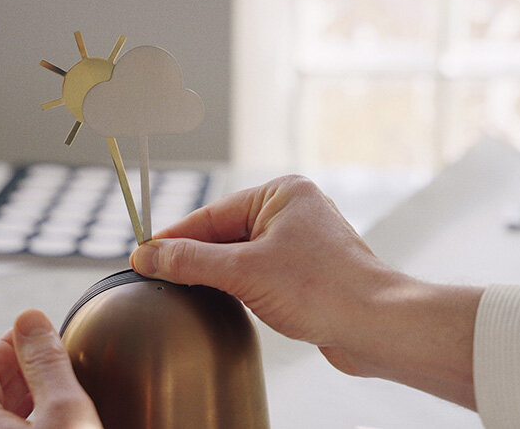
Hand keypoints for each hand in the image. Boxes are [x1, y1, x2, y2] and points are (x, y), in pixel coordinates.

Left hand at [0, 309, 101, 428]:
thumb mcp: (64, 410)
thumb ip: (46, 361)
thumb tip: (30, 319)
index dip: (13, 344)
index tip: (42, 334)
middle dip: (26, 370)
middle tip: (59, 360)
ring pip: (4, 418)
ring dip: (33, 399)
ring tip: (64, 391)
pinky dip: (36, 422)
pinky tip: (62, 422)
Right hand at [130, 175, 482, 408]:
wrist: (375, 326)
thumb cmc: (324, 289)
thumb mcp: (243, 271)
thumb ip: (191, 261)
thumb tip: (149, 255)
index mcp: (282, 194)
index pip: (213, 213)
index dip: (175, 236)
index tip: (144, 253)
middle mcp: (293, 212)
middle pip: (225, 233)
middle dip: (196, 257)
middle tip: (159, 275)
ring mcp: (302, 242)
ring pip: (241, 255)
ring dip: (217, 273)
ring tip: (190, 289)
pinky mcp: (307, 271)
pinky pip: (259, 272)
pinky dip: (239, 285)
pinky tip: (226, 300)